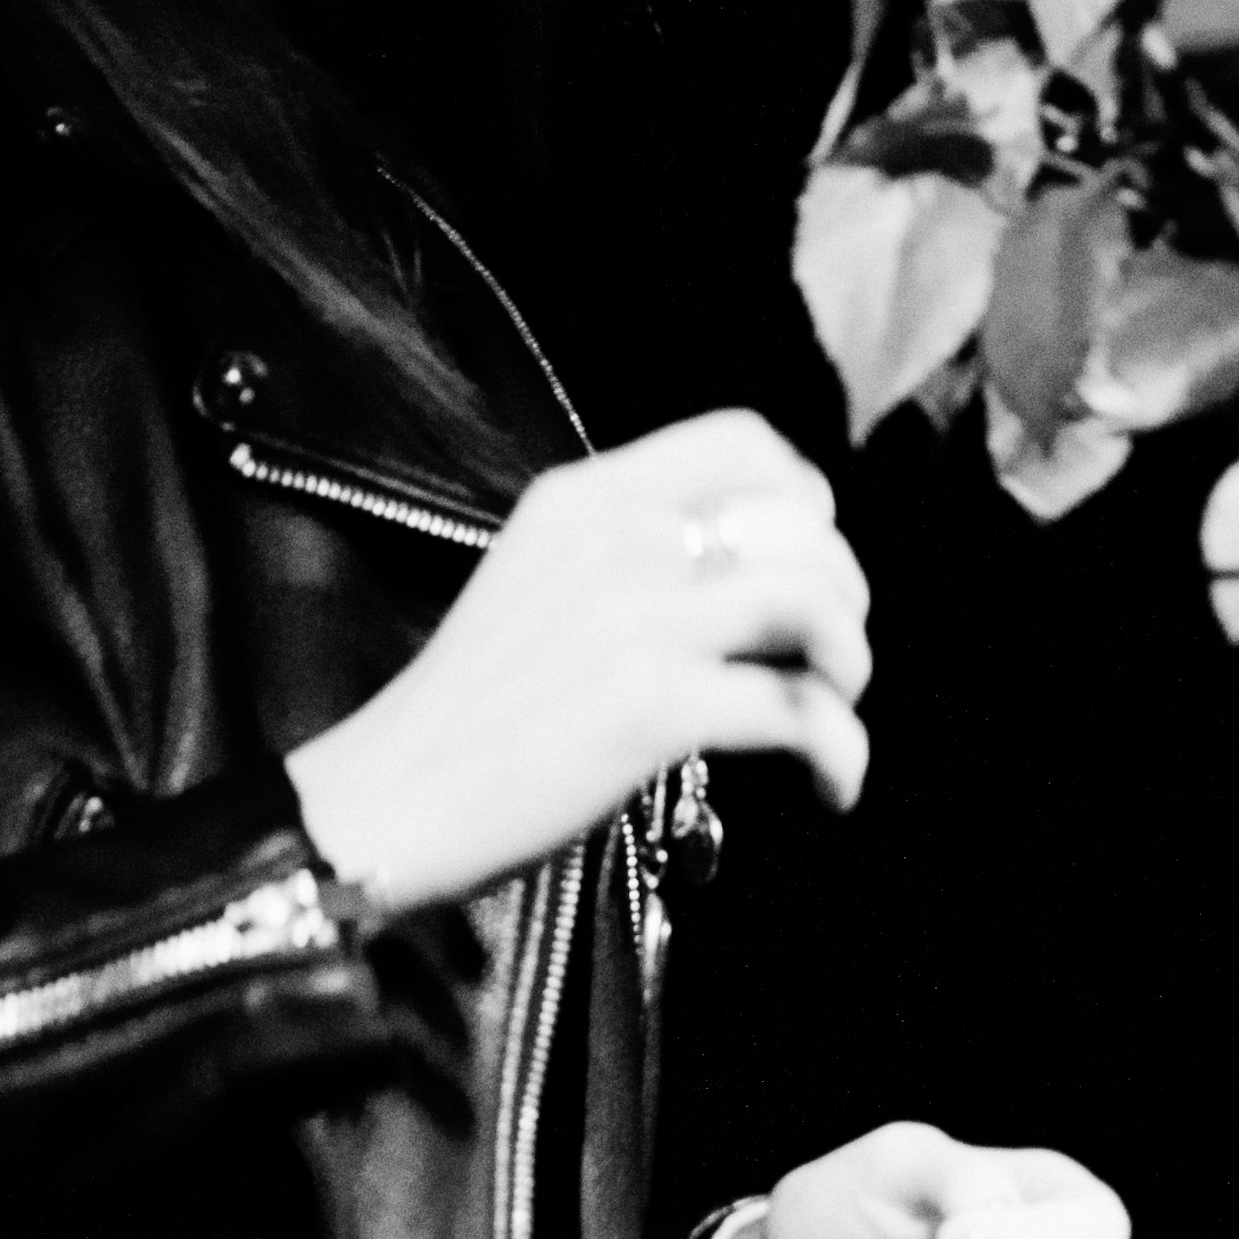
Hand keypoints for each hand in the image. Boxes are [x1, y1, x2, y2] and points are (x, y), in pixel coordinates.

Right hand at [284, 411, 868, 921]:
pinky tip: (830, 786)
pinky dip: (839, 753)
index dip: (805, 498)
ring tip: (836, 709)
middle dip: (843, 592)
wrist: (388, 799)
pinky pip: (797, 712)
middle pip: (802, 524)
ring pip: (813, 601)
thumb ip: (620, 554)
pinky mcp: (651, 708)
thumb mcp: (534, 581)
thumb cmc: (464, 712)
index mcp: (584, 496)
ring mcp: (635, 620)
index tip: (807, 559)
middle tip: (828, 657)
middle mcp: (615, 537)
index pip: (743, 440)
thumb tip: (739, 570)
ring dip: (850, 662)